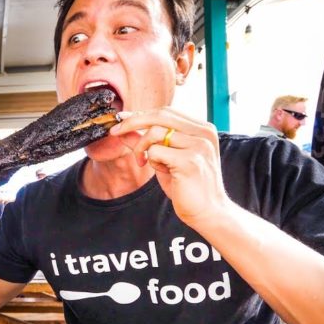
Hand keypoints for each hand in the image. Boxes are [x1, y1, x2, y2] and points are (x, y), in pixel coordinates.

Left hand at [109, 108, 231, 225]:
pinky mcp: (190, 161)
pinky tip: (161, 171)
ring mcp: (198, 146)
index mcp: (202, 129)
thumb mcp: (165, 159)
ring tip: (144, 162)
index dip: (141, 114)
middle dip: (132, 121)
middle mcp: (203, 133)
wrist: (208, 211)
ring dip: (141, 147)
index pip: (166, 112)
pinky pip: (155, 151)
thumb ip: (148, 142)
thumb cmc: (187, 186)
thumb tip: (123, 130)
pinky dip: (151, 161)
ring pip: (155, 132)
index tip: (121, 119)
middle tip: (115, 132)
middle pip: (160, 115)